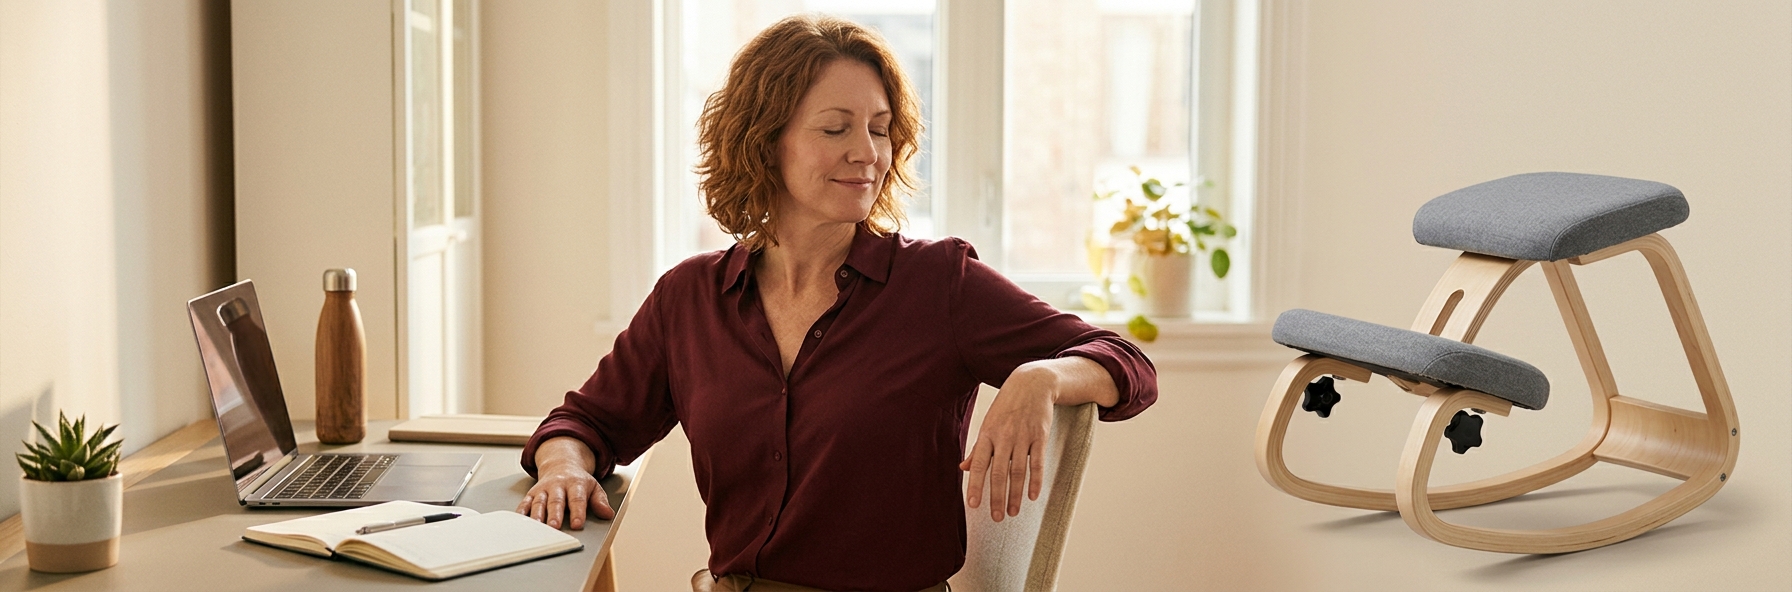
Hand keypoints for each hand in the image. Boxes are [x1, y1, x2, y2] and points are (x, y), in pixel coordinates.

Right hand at [517, 437, 615, 529]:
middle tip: (555, 527)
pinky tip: (521, 521)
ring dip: (537, 515)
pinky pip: (525, 502)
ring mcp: (543, 489)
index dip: (578, 512)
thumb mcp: (594, 487)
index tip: (578, 524)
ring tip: (538, 527)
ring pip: (539, 502)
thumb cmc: (578, 482)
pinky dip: (522, 512)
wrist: (561, 465)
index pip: (577, 499)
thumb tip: (608, 514)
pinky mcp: (532, 493)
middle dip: (555, 514)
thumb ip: (600, 501)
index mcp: (575, 484)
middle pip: (556, 501)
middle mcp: (557, 486)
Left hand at [959, 363, 1056, 521]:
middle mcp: (1004, 437)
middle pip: (999, 472)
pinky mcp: (1040, 436)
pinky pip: (1038, 462)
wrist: (1032, 383)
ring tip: (1013, 512)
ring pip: (1018, 471)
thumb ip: (978, 448)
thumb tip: (964, 468)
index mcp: (987, 434)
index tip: (974, 505)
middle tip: (996, 518)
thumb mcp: (989, 423)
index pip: (980, 464)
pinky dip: (1036, 480)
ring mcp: (1023, 436)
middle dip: (997, 497)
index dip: (976, 485)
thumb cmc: (1007, 406)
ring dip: (1015, 494)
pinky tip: (1033, 496)